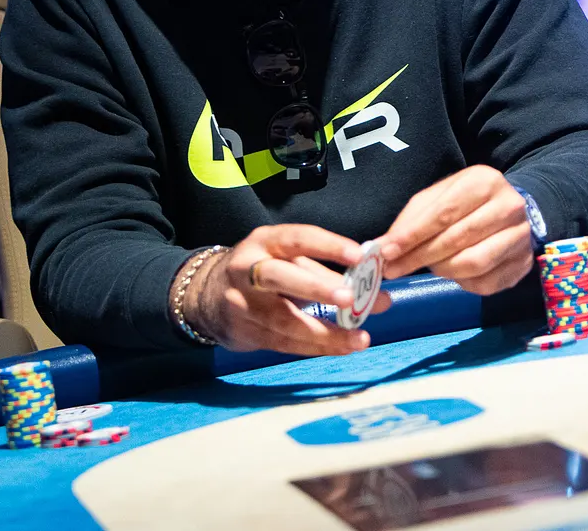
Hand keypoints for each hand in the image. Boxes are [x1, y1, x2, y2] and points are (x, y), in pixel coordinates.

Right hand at [180, 225, 391, 357]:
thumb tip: (381, 295)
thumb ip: (331, 272)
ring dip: (324, 332)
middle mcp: (248, 269)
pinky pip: (283, 343)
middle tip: (349, 297)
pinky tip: (340, 348)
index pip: (297, 239)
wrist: (205, 297)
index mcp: (265, 242)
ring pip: (283, 319)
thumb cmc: (263, 273)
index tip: (358, 254)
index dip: (327, 245)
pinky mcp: (244, 332)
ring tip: (359, 338)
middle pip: (281, 277)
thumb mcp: (287, 260)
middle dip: (317, 287)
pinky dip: (315, 347)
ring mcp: (242, 303)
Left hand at [378, 165, 533, 295]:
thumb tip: (382, 247)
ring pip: (472, 264)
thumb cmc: (468, 201)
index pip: (443, 213)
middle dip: (419, 257)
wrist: (512, 209)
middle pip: (457, 239)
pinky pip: (485, 283)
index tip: (386, 251)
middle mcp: (508, 207)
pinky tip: (452, 272)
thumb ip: (412, 219)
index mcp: (484, 182)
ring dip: (441, 270)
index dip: (412, 235)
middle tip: (394, 269)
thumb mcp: (440, 196)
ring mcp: (520, 238)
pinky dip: (461, 282)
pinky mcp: (522, 264)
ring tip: (427, 267)